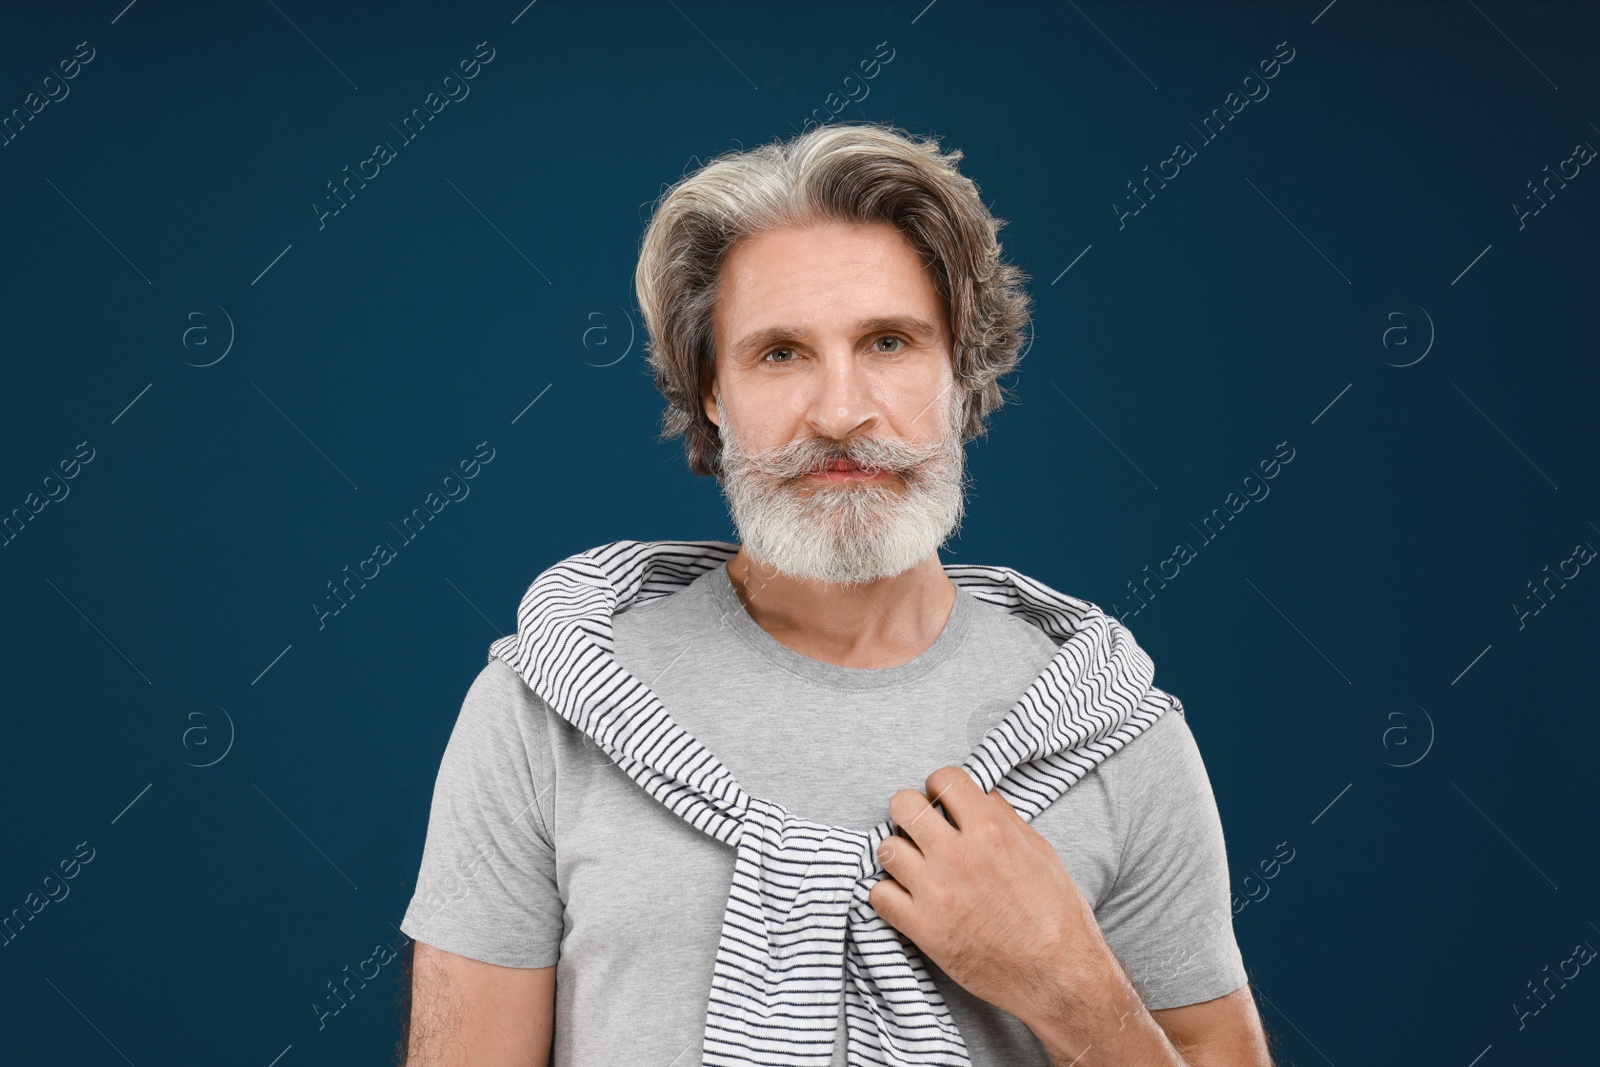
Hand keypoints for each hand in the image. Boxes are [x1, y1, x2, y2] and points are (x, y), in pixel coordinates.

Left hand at [867, 766, 1113, 1024]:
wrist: (1059, 978)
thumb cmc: (1058, 916)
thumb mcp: (1041, 852)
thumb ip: (1005, 819)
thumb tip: (981, 796)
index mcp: (990, 831)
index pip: (943, 778)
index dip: (940, 788)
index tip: (942, 803)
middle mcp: (958, 855)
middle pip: (902, 804)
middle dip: (910, 812)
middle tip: (921, 829)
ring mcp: (936, 892)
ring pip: (886, 849)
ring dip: (899, 854)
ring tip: (915, 867)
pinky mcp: (923, 929)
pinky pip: (878, 895)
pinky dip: (889, 894)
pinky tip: (908, 898)